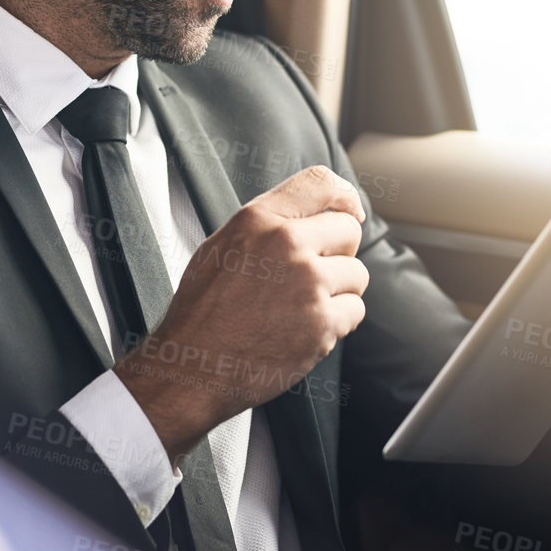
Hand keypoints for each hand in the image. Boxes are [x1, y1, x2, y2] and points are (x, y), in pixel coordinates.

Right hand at [115, 165, 368, 463]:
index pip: (321, 183)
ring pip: (357, 273)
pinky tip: (303, 328)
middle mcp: (287, 244)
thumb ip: (266, 225)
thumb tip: (310, 215)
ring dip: (338, 291)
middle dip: (337, 253)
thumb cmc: (202, 311)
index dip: (344, 197)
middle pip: (349, 231)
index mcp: (259, 220)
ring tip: (301, 306)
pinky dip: (337, 323)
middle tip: (311, 276)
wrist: (192, 367)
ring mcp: (308, 284)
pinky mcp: (322, 324)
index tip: (350, 213)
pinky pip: (355, 311)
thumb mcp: (221, 246)